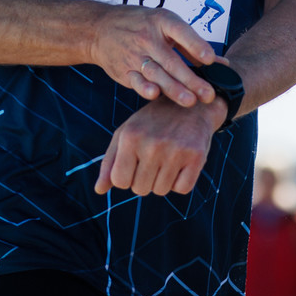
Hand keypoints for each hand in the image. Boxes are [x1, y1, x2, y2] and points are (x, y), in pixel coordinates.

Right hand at [88, 5, 216, 107]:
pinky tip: (155, 95)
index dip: (196, 45)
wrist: (100, 28)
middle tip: (208, 94)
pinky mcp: (123, 70)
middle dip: (191, 79)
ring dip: (173, 89)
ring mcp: (134, 55)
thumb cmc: (141, 25)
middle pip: (171, 61)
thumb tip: (221, 64)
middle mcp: (147, 38)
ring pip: (156, 74)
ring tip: (190, 101)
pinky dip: (144, 88)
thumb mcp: (165, 24)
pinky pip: (136, 81)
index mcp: (161, 21)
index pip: (181, 32)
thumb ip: (192, 45)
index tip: (210, 60)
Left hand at [94, 95, 228, 196]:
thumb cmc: (151, 123)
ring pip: (161, 191)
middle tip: (154, 158)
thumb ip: (109, 162)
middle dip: (145, 179)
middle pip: (140, 189)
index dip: (126, 177)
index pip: (119, 181)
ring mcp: (176, 150)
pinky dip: (181, 182)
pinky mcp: (196, 156)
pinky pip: (183, 189)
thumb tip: (98, 190)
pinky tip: (181, 163)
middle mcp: (152, 144)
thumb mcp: (125, 133)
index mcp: (130, 137)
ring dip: (163, 180)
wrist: (190, 104)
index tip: (134, 163)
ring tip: (167, 158)